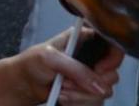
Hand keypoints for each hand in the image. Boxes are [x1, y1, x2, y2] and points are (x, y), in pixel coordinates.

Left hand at [5, 28, 121, 104]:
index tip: (99, 70)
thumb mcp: (51, 58)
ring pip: (104, 92)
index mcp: (85, 39)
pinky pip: (95, 102)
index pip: (113, 46)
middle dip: (88, 83)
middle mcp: (92, 57)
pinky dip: (79, 102)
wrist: (25, 83)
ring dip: (80, 94)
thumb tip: (101, 86)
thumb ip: (76, 69)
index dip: (112, 60)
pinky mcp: (88, 92)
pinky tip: (64, 96)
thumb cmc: (33, 62)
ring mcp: (91, 76)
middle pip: (112, 75)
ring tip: (61, 88)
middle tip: (67, 81)